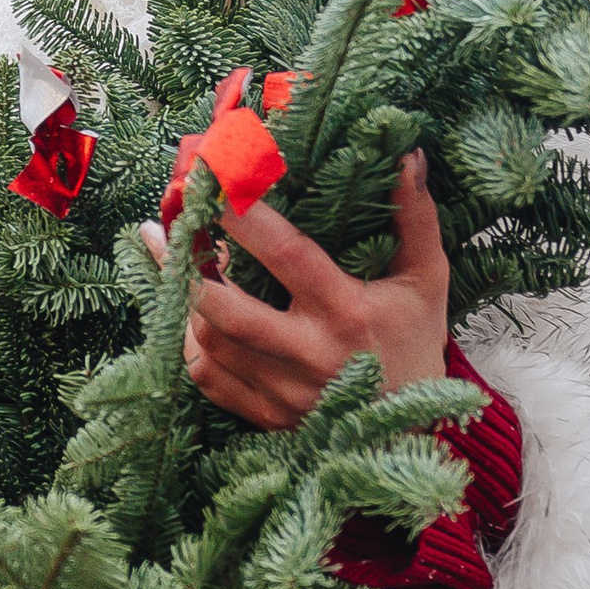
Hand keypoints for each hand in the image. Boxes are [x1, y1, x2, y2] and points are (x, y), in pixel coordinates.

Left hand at [145, 152, 451, 430]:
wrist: (413, 434)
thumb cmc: (415, 342)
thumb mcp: (427, 279)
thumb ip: (416, 217)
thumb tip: (409, 154)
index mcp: (348, 313)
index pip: (287, 256)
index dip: (245, 219)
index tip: (211, 182)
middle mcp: (310, 355)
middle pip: (227, 309)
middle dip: (185, 264)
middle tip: (162, 225)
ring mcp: (283, 392)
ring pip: (209, 341)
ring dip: (184, 296)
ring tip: (175, 257)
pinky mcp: (265, 416)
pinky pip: (206, 377)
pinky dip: (190, 341)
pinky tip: (186, 309)